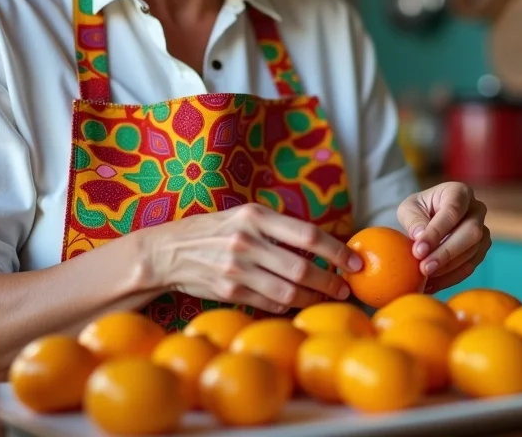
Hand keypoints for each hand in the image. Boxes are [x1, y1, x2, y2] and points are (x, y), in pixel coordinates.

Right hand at [139, 204, 362, 313]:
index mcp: (255, 216)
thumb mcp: (243, 216)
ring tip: (326, 297)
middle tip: (346, 288)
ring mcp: (236, 269)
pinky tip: (296, 301)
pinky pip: (270, 303)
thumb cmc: (214, 231)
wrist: (167, 252)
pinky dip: (288, 304)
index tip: (355, 262)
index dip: (336, 251)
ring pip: (288, 291)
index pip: (308, 234)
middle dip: (330, 281)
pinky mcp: (228, 291)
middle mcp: (246, 241)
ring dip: (313, 298)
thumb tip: (322, 245)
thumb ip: (277, 228)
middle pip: (302, 268)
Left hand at [397, 182, 489, 293]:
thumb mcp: (409, 209)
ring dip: (448, 268)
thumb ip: (413, 220)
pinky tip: (432, 284)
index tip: (419, 250)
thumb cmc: (419, 210)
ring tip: (425, 278)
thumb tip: (420, 236)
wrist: (430, 219)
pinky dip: (451, 278)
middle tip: (424, 268)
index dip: (436, 232)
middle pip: (471, 232)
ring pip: (473, 251)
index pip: (452, 211)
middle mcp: (477, 209)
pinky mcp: (481, 250)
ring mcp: (483, 231)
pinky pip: (470, 266)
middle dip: (446, 253)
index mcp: (459, 192)